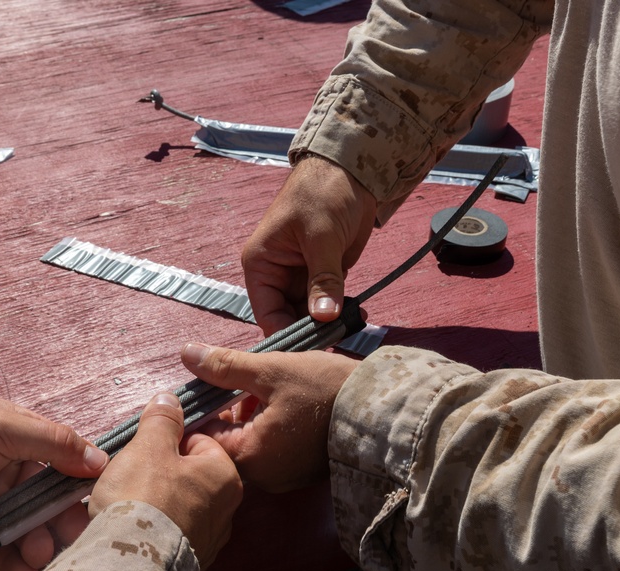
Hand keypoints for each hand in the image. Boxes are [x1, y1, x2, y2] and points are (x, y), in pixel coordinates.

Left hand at [0, 397, 108, 570]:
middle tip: (71, 538)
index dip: (78, 485)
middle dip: (61, 523)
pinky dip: (18, 567)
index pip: (61, 465)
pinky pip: (3, 556)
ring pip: (29, 533)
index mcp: (18, 443)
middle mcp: (7, 476)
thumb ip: (53, 442)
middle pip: (48, 505)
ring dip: (41, 545)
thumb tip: (99, 459)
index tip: (95, 502)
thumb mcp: (1, 427)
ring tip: (39, 555)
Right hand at [88, 393, 242, 570]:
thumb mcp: (149, 446)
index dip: (167, 440)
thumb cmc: (143, 497)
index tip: (144, 448)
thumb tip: (170, 399)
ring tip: (126, 502)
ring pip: (178, 504)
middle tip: (132, 474)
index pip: (198, 441)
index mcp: (225, 477)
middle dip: (160, 471)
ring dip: (155, 499)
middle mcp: (226, 510)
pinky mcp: (188, 563)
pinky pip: (169, 532)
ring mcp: (209, 541)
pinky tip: (132, 527)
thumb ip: (162, 420)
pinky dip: (153, 527)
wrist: (128, 564)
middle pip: (188, 474)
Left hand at [181, 343, 357, 491]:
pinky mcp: (302, 473)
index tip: (206, 382)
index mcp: (251, 457)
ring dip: (247, 417)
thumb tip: (186, 354)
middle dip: (226, 410)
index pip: (203, 438)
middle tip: (237, 378)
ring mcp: (285, 479)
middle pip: (225, 444)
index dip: (201, 407)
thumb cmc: (326, 388)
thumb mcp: (271, 369)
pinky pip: (271, 451)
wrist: (384, 408)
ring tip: (263, 385)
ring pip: (249, 446)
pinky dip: (267, 427)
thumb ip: (226, 366)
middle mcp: (264, 478)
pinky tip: (281, 401)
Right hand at [242, 154, 376, 334]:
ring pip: (309, 314)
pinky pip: (328, 303)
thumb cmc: (323, 192)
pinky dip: (341, 312)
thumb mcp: (321, 237)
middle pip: (287, 318)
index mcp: (261, 264)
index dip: (285, 334)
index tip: (308, 351)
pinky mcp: (324, 275)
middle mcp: (276, 275)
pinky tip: (358, 317)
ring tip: (351, 329)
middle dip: (310, 332)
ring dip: (328, 324)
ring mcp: (300, 276)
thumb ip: (323, 279)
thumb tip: (323, 318)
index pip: (266, 313)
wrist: (352, 169)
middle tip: (336, 343)